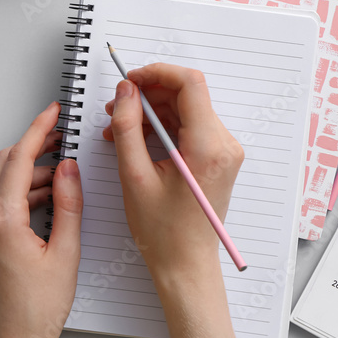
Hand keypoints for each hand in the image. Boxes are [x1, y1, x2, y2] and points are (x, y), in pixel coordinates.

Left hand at [0, 101, 82, 337]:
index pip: (18, 158)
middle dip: (32, 147)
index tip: (52, 113)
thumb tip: (68, 168)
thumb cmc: (38, 310)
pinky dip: (17, 193)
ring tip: (60, 175)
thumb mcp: (66, 252)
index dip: (37, 130)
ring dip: (26, 172)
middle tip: (60, 138)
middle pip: (4, 164)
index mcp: (1, 221)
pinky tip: (44, 199)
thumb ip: (68, 203)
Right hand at [103, 64, 242, 280]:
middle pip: (187, 95)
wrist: (185, 264)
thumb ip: (127, 127)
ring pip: (185, 110)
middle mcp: (223, 145)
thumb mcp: (134, 176)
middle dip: (148, 94)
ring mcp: (223, 151)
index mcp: (207, 147)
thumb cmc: (163, 232)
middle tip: (115, 107)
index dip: (157, 73)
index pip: (189, 84)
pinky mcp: (216, 158)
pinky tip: (135, 138)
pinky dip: (161, 126)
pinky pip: (188, 127)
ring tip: (119, 127)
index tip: (130, 80)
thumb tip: (124, 93)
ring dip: (151, 111)